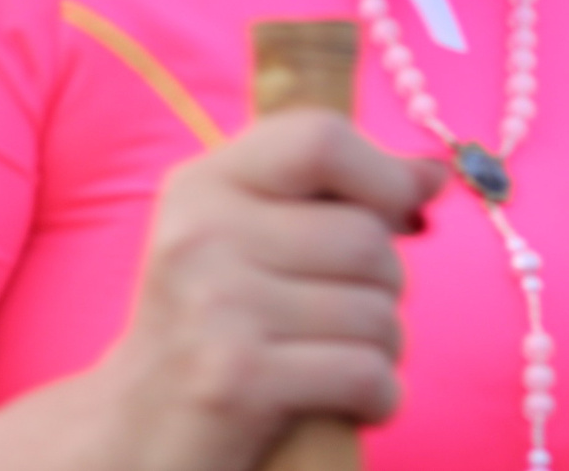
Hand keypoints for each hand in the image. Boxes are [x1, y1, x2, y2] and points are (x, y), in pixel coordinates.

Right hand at [86, 110, 446, 470]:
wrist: (135, 429)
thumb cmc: (210, 328)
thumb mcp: (242, 239)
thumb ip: (329, 197)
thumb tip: (433, 174)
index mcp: (202, 184)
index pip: (319, 138)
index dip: (382, 174)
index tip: (399, 212)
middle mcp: (201, 234)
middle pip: (367, 238)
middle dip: (385, 285)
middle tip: (344, 313)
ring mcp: (215, 306)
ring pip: (378, 313)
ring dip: (382, 349)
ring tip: (335, 359)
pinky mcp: (237, 379)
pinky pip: (368, 374)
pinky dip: (378, 397)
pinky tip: (344, 401)